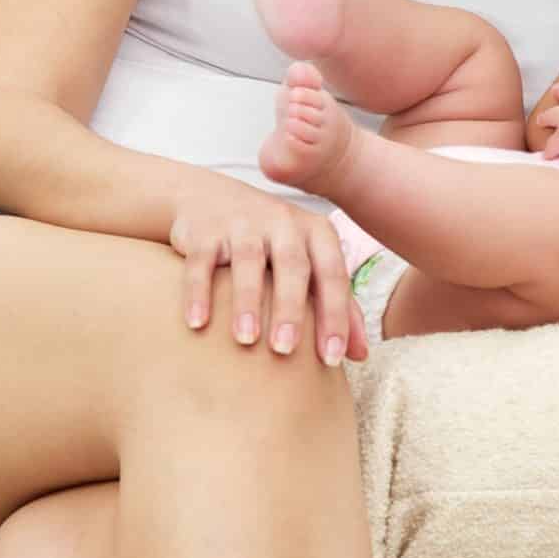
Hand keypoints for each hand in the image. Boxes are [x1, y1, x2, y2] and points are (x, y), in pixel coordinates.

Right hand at [167, 177, 368, 367]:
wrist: (211, 198)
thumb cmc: (273, 244)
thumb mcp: (309, 263)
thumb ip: (337, 303)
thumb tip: (361, 355)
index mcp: (317, 232)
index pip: (333, 275)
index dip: (335, 317)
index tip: (333, 359)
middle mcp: (284, 223)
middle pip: (293, 266)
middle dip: (290, 309)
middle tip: (286, 351)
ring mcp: (243, 223)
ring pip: (248, 261)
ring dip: (247, 301)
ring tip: (245, 339)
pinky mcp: (205, 230)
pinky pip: (201, 261)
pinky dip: (198, 292)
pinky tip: (197, 322)